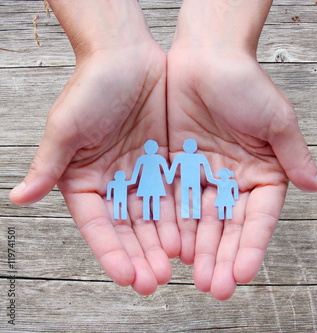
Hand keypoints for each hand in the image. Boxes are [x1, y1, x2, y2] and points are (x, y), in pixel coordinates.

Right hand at [9, 1, 179, 294]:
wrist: (128, 56)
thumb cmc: (91, 86)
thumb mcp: (67, 125)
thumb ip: (49, 164)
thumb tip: (19, 198)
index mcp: (86, 182)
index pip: (98, 225)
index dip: (111, 252)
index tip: (126, 277)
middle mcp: (116, 184)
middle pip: (130, 228)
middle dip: (142, 256)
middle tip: (156, 282)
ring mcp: (144, 176)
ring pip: (156, 217)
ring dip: (165, 243)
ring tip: (177, 267)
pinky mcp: (168, 164)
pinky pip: (178, 194)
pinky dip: (184, 216)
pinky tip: (193, 236)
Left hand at [166, 45, 316, 299]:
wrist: (205, 55)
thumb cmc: (246, 82)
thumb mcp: (276, 119)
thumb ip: (294, 156)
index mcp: (264, 173)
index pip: (259, 218)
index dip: (252, 245)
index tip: (244, 272)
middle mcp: (236, 181)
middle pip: (230, 227)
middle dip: (223, 257)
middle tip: (216, 288)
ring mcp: (206, 177)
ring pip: (201, 222)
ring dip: (199, 250)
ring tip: (195, 279)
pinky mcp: (179, 169)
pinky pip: (175, 202)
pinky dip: (174, 226)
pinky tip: (171, 249)